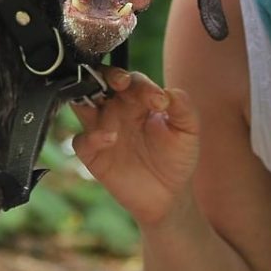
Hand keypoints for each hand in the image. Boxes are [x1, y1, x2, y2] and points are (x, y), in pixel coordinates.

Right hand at [71, 67, 199, 227]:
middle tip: (121, 82)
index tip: (158, 101)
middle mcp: (116, 109)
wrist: (169, 194)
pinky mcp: (93, 154)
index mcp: (138, 99)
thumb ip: (183, 107)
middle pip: (101, 81)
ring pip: (83, 103)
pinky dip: (91, 137)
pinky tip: (109, 139)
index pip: (133, 80)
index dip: (142, 85)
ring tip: (106, 107)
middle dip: (108, 76)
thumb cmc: (177, 157)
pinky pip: (82, 140)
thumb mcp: (188, 130)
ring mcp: (102, 129)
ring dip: (90, 99)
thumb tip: (166, 93)